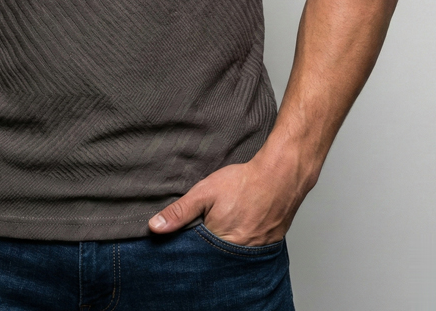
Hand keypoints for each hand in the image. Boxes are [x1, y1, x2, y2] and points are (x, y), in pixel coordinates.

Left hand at [148, 153, 313, 245]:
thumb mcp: (204, 192)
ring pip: (229, 257)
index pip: (195, 256)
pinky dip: (239, 244)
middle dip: (204, 248)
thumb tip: (155, 227)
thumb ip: (179, 211)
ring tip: (222, 225)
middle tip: (208, 224)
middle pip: (212, 259)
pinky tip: (238, 229)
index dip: (187, 246)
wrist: (280, 177)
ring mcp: (254, 253)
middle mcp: (237, 254)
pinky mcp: (266, 248)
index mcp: (219, 242)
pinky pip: (247, 254)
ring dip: (222, 246)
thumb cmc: (243, 183)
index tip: (185, 235)